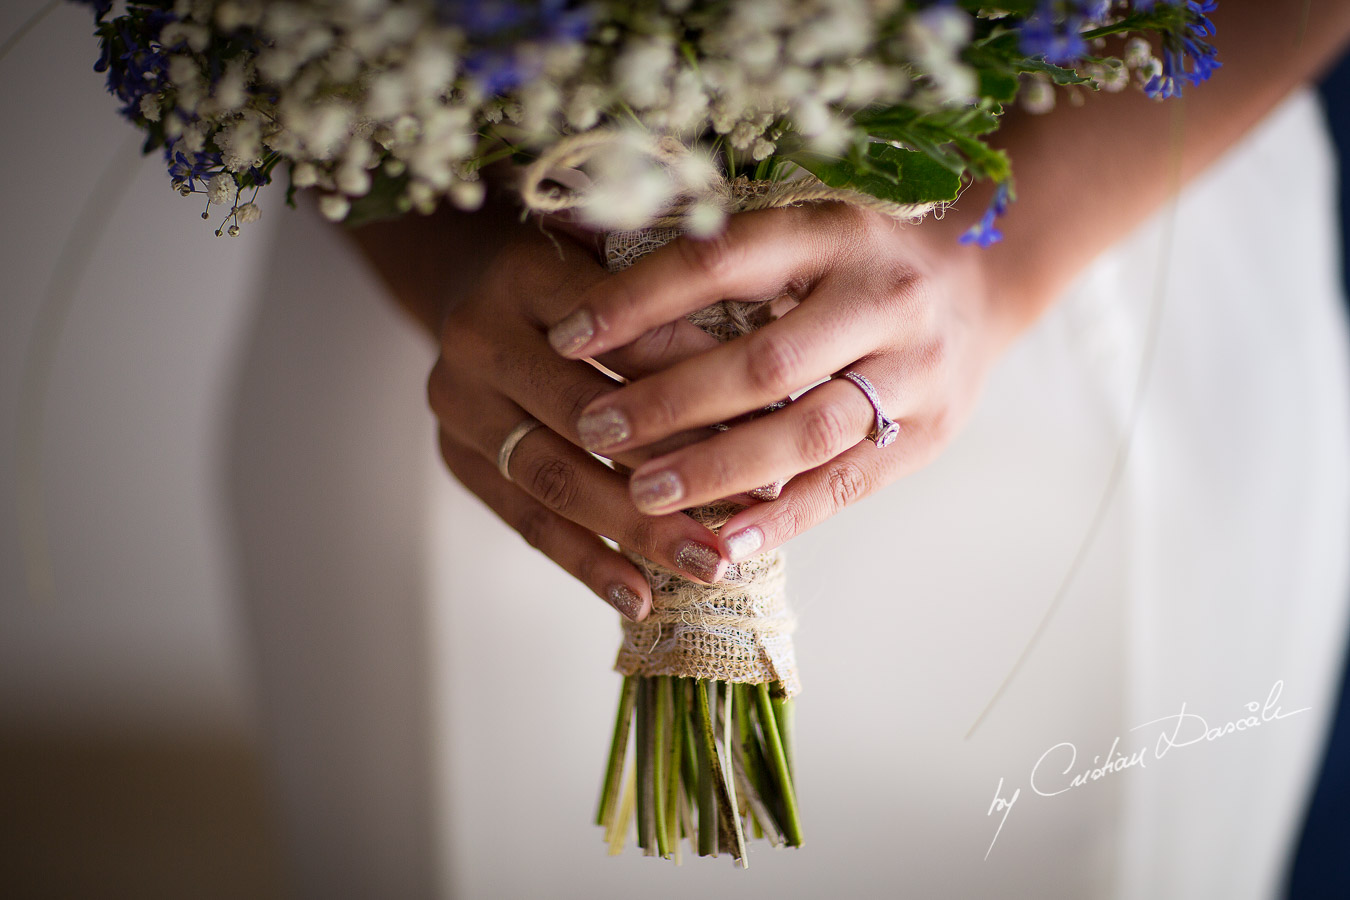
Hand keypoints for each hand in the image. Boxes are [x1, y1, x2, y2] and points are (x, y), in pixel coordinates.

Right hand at [422, 220, 738, 620]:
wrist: (474, 289)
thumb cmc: (581, 284)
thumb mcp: (622, 268)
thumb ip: (676, 312)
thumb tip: (768, 395)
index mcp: (526, 275)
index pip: (618, 338)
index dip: (692, 382)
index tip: (766, 427)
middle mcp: (477, 338)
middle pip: (581, 417)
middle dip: (671, 469)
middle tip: (747, 510)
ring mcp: (458, 404)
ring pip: (553, 480)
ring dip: (635, 531)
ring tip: (706, 566)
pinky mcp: (456, 459)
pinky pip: (526, 522)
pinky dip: (586, 563)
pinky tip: (640, 596)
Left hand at [545, 202, 1002, 563]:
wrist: (982, 285)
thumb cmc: (858, 259)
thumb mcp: (801, 230)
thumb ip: (716, 254)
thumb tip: (580, 247)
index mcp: (834, 233)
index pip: (722, 262)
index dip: (638, 300)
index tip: (567, 335)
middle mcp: (883, 299)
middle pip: (765, 362)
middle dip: (670, 402)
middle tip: (592, 428)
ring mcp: (916, 372)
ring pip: (806, 432)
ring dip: (718, 470)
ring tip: (642, 495)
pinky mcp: (928, 435)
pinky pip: (846, 485)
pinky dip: (781, 517)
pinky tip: (721, 543)